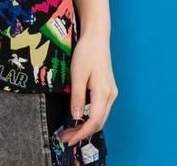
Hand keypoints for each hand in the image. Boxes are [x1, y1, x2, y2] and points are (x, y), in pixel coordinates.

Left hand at [60, 32, 117, 146]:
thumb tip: (75, 117)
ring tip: (70, 130)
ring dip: (86, 126)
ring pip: (100, 116)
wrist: (97, 37)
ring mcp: (110, 92)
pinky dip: (89, 117)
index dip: (81, 133)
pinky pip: (100, 108)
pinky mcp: (107, 88)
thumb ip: (77, 97)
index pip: (94, 121)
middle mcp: (110, 95)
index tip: (69, 139)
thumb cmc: (86, 53)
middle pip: (98, 122)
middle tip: (66, 138)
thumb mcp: (78, 74)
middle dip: (82, 132)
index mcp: (103, 93)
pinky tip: (79, 118)